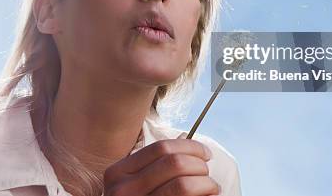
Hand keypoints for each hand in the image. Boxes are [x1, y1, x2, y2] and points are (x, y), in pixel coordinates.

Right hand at [103, 137, 219, 195]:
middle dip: (199, 165)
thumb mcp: (131, 185)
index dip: (189, 147)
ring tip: (212, 188)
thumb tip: (186, 141)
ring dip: (206, 183)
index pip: (161, 148)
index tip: (205, 153)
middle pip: (175, 163)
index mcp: (118, 173)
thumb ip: (152, 167)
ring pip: (183, 184)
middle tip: (207, 173)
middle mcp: (124, 189)